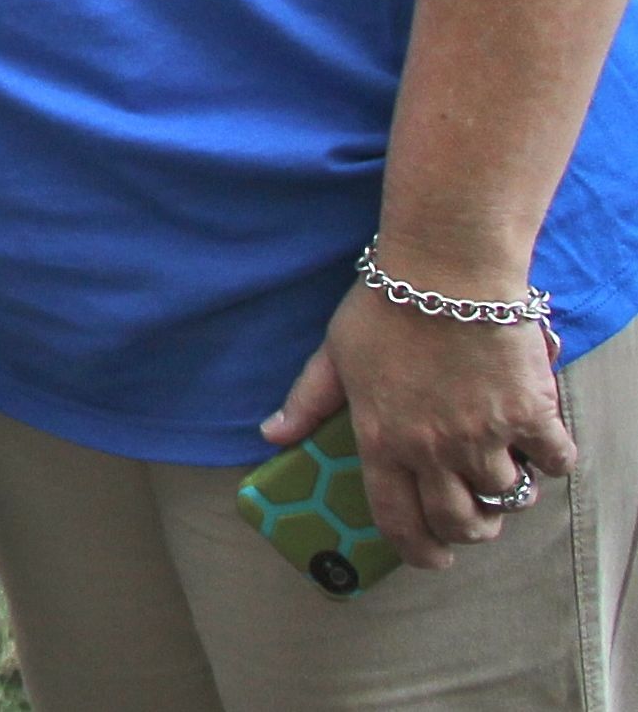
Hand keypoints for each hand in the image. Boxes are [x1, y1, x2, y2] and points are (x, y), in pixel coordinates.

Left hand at [262, 286, 573, 567]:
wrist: (445, 270)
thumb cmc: (384, 306)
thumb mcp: (333, 355)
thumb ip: (307, 402)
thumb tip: (272, 435)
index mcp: (382, 440)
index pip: (398, 521)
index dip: (418, 551)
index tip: (433, 558)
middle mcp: (433, 448)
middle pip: (462, 523)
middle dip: (470, 530)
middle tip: (474, 518)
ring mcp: (484, 434)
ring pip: (509, 498)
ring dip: (509, 494)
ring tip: (504, 475)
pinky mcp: (529, 413)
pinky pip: (555, 461)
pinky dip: (551, 459)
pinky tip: (538, 443)